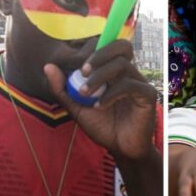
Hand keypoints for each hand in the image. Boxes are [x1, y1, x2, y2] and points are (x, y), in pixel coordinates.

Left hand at [44, 39, 157, 159]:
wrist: (120, 149)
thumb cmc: (102, 126)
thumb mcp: (76, 107)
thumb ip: (63, 88)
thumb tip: (48, 66)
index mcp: (114, 71)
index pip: (110, 45)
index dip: (95, 50)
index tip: (78, 67)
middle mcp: (128, 73)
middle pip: (121, 46)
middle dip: (99, 55)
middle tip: (82, 72)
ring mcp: (139, 82)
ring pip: (122, 65)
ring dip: (99, 77)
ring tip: (85, 94)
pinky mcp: (147, 95)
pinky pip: (130, 85)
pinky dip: (111, 94)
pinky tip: (99, 107)